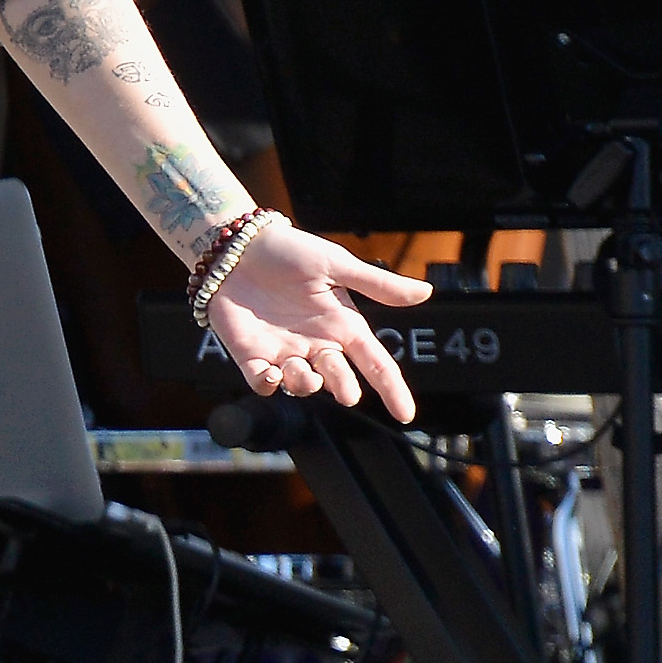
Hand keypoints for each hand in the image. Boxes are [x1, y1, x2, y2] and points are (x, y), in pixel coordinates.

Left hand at [205, 222, 431, 422]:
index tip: (405, 414)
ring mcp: (283, 352)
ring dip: (306, 385)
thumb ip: (377, 284)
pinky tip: (270, 374)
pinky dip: (267, 385)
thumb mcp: (336, 264)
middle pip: (339, 378)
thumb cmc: (288, 251)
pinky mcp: (251, 355)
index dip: (391, 389)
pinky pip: (262, 384)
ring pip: (302, 386)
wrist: (236, 247)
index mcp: (342, 325)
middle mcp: (316, 344)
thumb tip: (425, 292)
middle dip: (344, 387)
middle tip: (347, 393)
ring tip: (303, 371)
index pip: (375, 364)